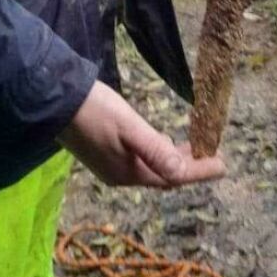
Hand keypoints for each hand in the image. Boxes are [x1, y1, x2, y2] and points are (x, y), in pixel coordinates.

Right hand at [58, 79, 225, 187]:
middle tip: (211, 154)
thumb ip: (155, 149)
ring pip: (150, 167)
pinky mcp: (102, 153)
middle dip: (187, 166)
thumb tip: (182, 173)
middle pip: (162, 175)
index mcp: (128, 173)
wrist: (53, 99)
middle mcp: (120, 175)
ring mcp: (109, 165)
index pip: (173, 177)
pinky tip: (158, 140)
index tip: (223, 164)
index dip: (199, 171)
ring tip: (190, 147)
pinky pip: (138, 160)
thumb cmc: (95, 110)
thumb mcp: (128, 126)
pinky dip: (155, 153)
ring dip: (171, 158)